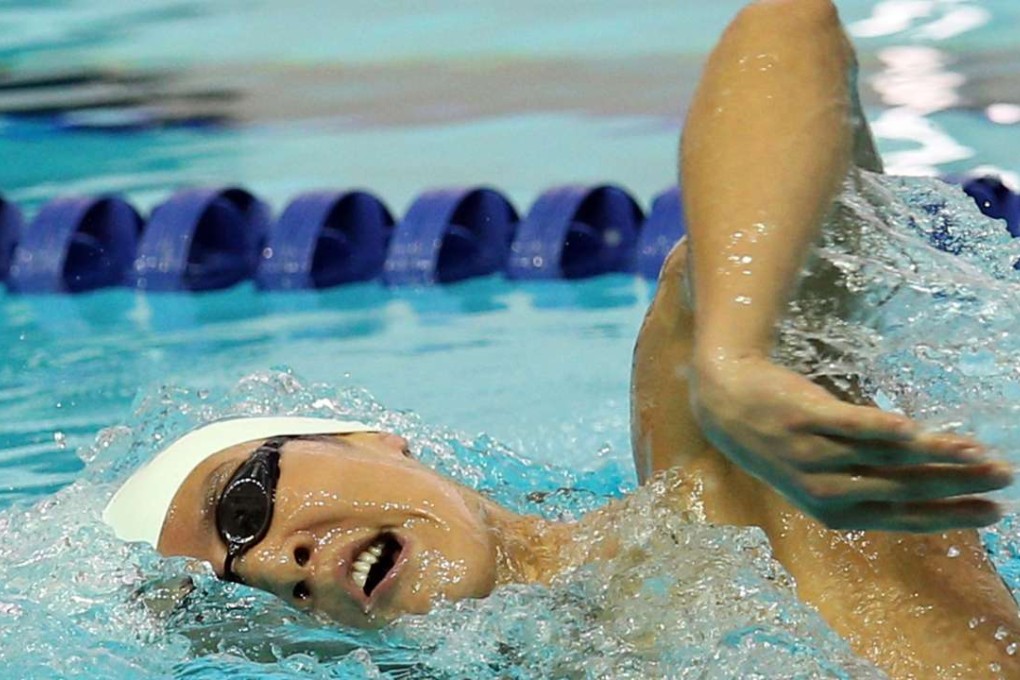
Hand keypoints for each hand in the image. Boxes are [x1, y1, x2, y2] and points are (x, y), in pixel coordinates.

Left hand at [690, 354, 1012, 531]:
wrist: (727, 402)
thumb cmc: (784, 443)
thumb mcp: (821, 476)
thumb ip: (869, 482)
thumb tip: (934, 477)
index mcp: (834, 513)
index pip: (904, 517)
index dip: (951, 515)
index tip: (994, 512)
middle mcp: (824, 489)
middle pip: (903, 488)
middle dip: (958, 485)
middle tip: (1003, 475)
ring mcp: (812, 454)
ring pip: (884, 458)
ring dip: (935, 455)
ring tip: (977, 451)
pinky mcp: (803, 418)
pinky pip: (849, 425)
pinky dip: (882, 428)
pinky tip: (915, 431)